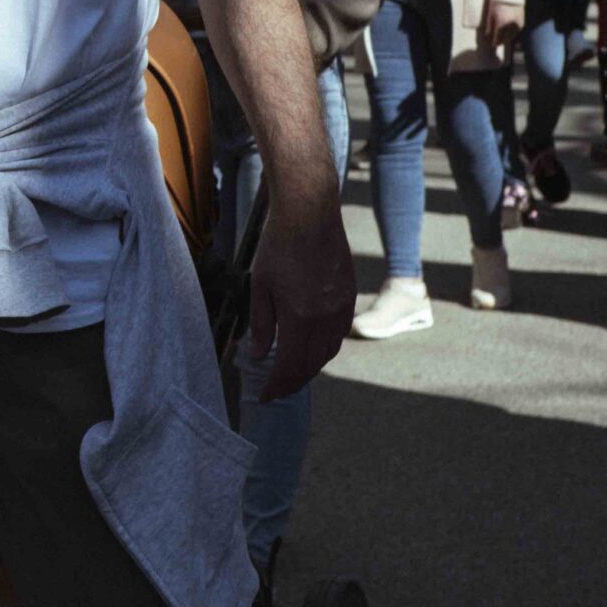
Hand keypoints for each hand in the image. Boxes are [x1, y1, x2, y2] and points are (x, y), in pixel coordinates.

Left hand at [246, 200, 357, 400]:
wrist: (310, 212)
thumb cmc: (279, 244)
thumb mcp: (259, 285)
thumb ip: (260, 325)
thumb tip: (257, 356)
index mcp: (300, 318)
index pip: (290, 367)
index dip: (277, 386)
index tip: (265, 395)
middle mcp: (325, 318)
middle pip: (312, 364)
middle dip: (293, 381)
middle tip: (277, 387)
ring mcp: (341, 306)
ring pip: (329, 350)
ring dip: (312, 365)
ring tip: (293, 369)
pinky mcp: (349, 294)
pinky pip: (340, 332)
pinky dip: (326, 345)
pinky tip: (313, 343)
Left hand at [482, 0, 523, 50]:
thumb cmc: (497, 2)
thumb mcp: (490, 14)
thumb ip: (489, 26)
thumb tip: (487, 35)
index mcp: (501, 24)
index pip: (498, 39)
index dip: (494, 43)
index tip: (492, 44)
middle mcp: (510, 26)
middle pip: (505, 39)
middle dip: (500, 41)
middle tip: (496, 41)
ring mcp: (517, 25)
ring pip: (511, 37)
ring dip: (506, 38)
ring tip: (502, 37)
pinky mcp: (522, 23)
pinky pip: (516, 32)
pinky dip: (512, 33)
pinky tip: (508, 32)